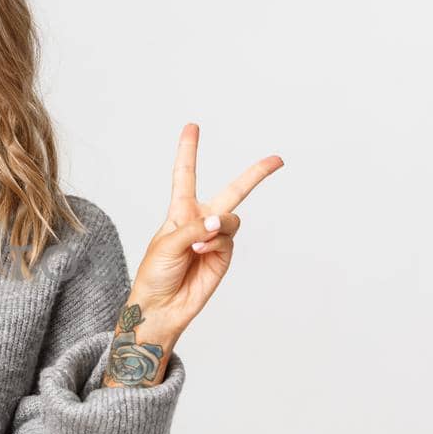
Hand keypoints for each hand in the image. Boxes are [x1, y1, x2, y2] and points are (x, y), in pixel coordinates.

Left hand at [113, 123, 282, 375]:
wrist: (161, 307)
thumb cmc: (155, 274)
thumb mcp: (166, 243)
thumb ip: (194, 227)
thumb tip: (221, 221)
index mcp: (179, 211)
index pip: (185, 175)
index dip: (188, 150)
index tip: (192, 126)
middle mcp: (201, 220)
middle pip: (232, 191)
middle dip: (256, 175)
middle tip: (278, 159)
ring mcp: (215, 238)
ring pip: (231, 219)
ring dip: (218, 227)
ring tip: (198, 244)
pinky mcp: (224, 255)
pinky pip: (228, 239)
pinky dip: (215, 243)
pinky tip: (200, 254)